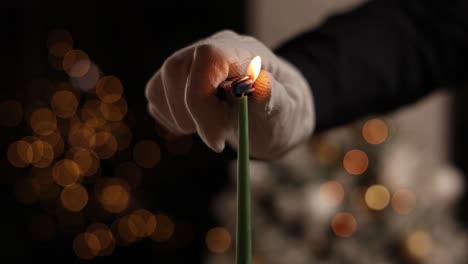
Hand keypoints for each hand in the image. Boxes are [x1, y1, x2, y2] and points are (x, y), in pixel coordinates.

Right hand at [145, 30, 314, 158]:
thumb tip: (258, 86)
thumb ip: (271, 98)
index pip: (207, 58)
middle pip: (175, 70)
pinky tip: (199, 123)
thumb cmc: (280, 113)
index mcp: (242, 50)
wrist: (272, 117)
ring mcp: (190, 63)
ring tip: (215, 126)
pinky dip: (174, 120)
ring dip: (182, 118)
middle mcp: (211, 49)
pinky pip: (156, 99)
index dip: (202, 100)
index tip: (217, 139)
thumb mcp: (285, 111)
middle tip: (217, 140)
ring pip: (159, 86)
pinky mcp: (174, 81)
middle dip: (192, 113)